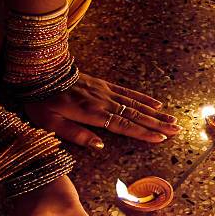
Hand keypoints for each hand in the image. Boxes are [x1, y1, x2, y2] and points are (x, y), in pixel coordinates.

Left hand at [24, 73, 180, 147]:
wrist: (37, 70)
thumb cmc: (41, 101)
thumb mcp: (51, 123)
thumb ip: (76, 135)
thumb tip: (101, 145)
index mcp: (92, 114)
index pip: (123, 125)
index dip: (143, 133)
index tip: (161, 138)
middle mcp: (103, 102)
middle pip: (136, 115)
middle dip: (158, 124)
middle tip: (177, 130)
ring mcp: (105, 92)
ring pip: (135, 104)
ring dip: (156, 113)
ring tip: (173, 120)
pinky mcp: (103, 85)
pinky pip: (127, 92)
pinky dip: (142, 98)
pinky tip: (156, 104)